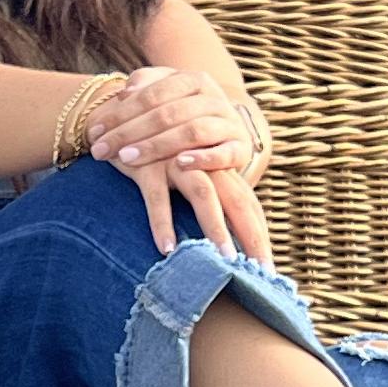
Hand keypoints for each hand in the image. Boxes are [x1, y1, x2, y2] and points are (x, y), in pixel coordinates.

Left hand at [85, 66, 254, 178]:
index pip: (152, 94)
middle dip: (129, 133)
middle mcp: (214, 98)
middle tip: (101, 151)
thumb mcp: (164, 95)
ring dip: (157, 146)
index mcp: (194, 80)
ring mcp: (229, 123)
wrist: (227, 135)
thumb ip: (145, 86)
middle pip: (167, 113)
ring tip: (127, 158)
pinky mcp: (240, 149)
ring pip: (192, 131)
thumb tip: (126, 91)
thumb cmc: (184, 115)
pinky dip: (203, 158)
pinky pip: (224, 154)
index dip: (120, 113)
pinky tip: (181, 165)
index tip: (93, 132)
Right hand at [108, 143, 276, 268]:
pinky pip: (157, 197)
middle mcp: (203, 164)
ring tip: (226, 261)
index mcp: (216, 167)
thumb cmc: (152, 151)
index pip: (246, 203)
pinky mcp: (148, 165)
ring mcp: (176, 162)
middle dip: (252, 236)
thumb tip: (214, 239)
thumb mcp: (182, 168)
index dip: (259, 233)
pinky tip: (167, 249)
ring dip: (216, 229)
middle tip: (264, 271)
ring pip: (204, 196)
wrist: (118, 115)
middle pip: (238, 201)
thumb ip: (203, 193)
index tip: (269, 268)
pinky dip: (162, 223)